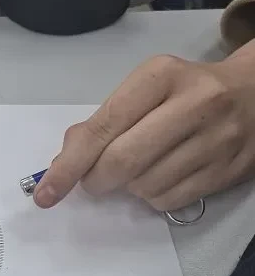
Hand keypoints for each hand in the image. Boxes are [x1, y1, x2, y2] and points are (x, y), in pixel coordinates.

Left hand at [33, 47, 254, 212]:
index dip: (70, 164)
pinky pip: (169, 200)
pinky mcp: (229, 170)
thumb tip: (65, 161)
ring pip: (145, 186)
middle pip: (123, 161)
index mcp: (162, 75)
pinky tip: (160, 176)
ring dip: (128, 187)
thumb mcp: (145, 87)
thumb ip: (104, 119)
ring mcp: (217, 139)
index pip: (104, 126)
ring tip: (139, 167)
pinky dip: (152, 197)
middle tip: (93, 180)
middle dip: (95, 180)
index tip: (46, 193)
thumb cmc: (186, 89)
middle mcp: (195, 103)